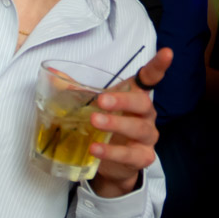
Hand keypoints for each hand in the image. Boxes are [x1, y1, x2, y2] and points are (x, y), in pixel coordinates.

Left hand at [87, 48, 171, 197]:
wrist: (112, 164)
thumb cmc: (106, 127)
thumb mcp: (91, 107)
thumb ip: (75, 90)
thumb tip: (50, 72)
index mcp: (135, 97)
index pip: (151, 78)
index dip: (159, 66)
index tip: (167, 53)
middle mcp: (146, 115)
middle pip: (143, 103)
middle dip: (123, 100)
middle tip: (101, 101)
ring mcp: (147, 137)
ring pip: (139, 128)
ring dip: (117, 124)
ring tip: (95, 122)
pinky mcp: (142, 158)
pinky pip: (131, 155)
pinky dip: (113, 152)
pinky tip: (96, 149)